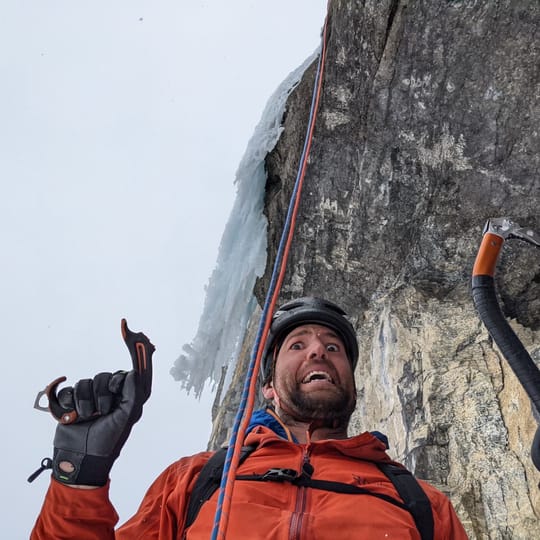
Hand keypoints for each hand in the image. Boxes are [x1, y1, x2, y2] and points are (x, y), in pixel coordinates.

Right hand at [51, 321, 153, 485]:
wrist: (80, 458)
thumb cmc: (108, 441)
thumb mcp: (127, 417)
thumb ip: (133, 393)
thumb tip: (135, 371)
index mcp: (130, 394)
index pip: (134, 367)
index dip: (132, 347)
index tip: (126, 326)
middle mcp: (113, 392)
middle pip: (105, 375)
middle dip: (102, 396)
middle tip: (103, 413)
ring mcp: (92, 395)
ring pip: (86, 382)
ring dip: (86, 404)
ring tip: (88, 419)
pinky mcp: (74, 399)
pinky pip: (70, 389)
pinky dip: (68, 402)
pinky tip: (71, 414)